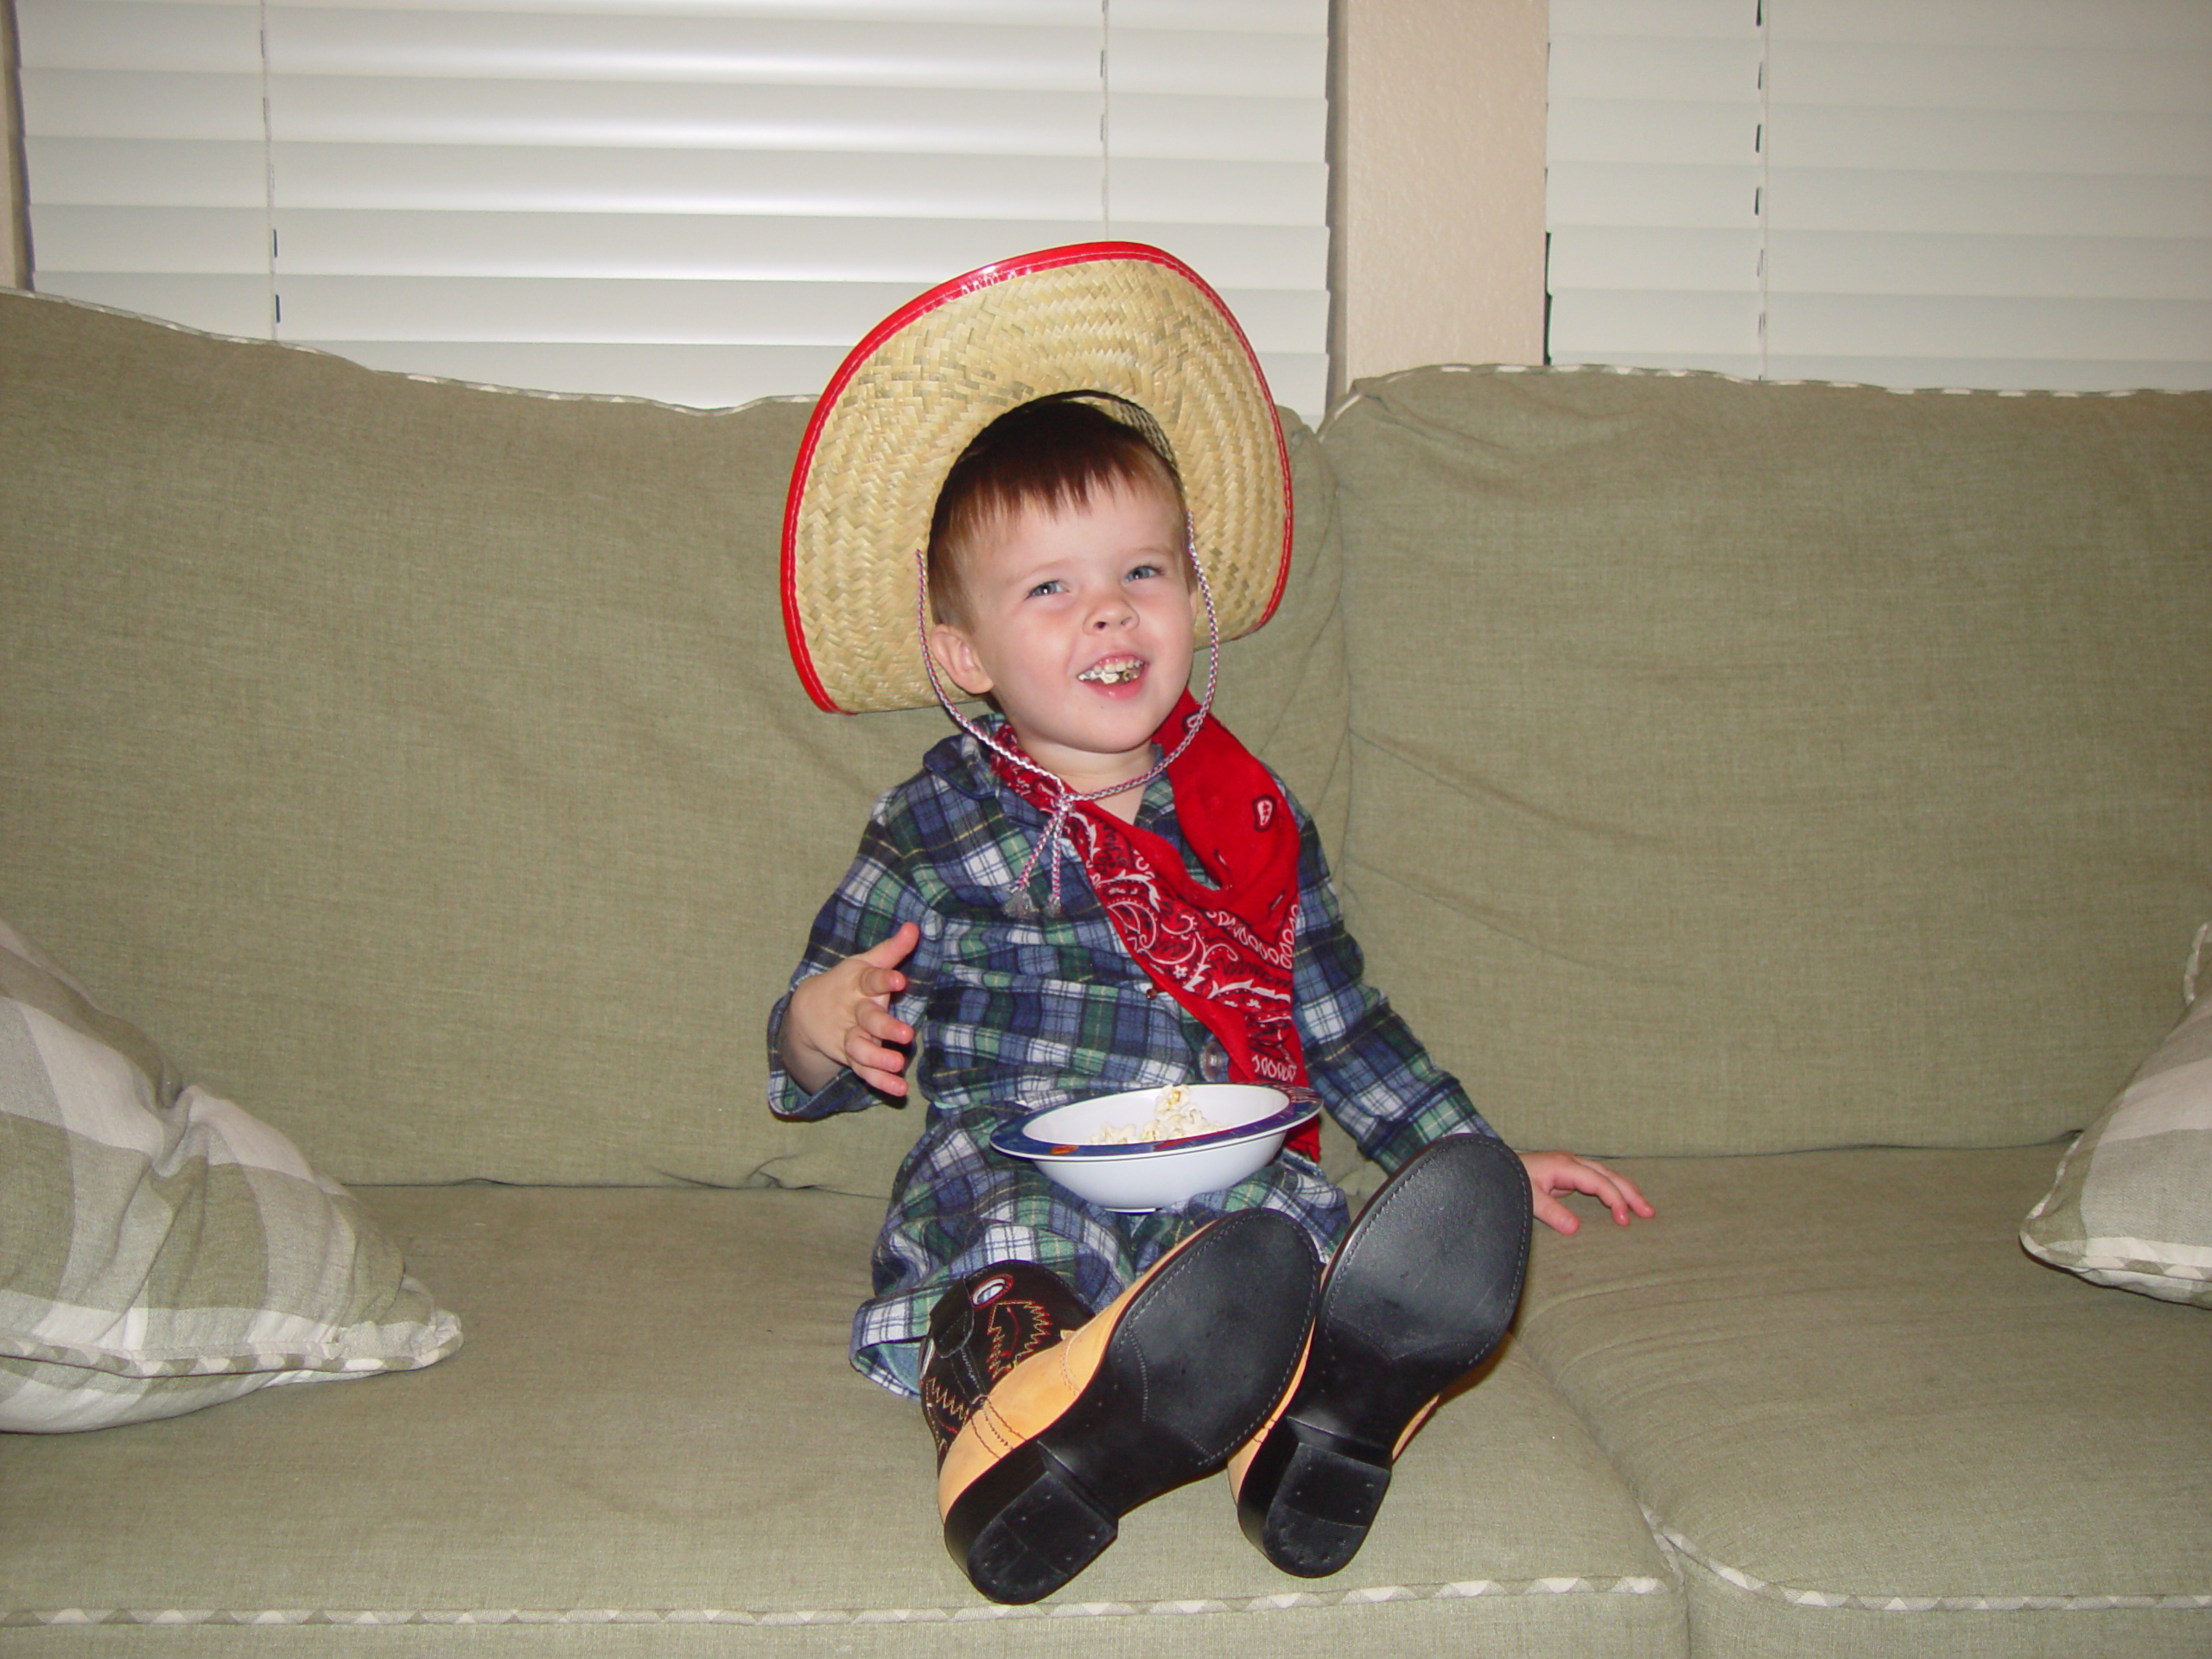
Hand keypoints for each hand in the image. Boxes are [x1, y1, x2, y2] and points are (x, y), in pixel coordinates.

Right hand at [779, 922, 921, 1097]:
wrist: (807, 1011)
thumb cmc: (846, 982)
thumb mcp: (865, 962)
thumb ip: (892, 949)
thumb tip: (915, 927)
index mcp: (858, 984)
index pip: (871, 979)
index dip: (884, 980)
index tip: (899, 980)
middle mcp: (854, 1011)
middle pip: (868, 1019)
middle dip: (885, 1028)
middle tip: (905, 1035)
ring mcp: (850, 1036)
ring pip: (861, 1049)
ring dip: (878, 1059)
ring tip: (897, 1064)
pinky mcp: (850, 1057)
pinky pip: (864, 1072)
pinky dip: (880, 1082)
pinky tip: (899, 1090)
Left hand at [1519, 1150, 1654, 1235]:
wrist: (1494, 1167)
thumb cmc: (1509, 1179)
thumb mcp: (1529, 1197)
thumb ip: (1551, 1212)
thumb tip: (1575, 1228)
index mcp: (1564, 1165)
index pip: (1598, 1181)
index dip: (1614, 1199)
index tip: (1624, 1220)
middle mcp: (1571, 1162)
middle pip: (1608, 1175)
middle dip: (1630, 1193)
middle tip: (1649, 1212)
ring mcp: (1570, 1166)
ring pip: (1605, 1175)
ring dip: (1625, 1191)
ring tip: (1644, 1208)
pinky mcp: (1567, 1174)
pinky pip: (1597, 1181)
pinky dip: (1612, 1190)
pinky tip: (1622, 1202)